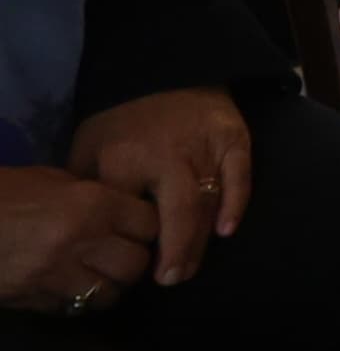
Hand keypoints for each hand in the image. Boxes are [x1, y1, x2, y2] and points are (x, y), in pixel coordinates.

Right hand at [0, 164, 157, 314]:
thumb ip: (91, 196)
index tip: (139, 226)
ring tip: (95, 273)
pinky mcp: (34, 300)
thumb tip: (119, 208)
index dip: (147, 226)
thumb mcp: (51, 180)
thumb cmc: (2, 192)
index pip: (150, 224)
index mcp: (91, 205)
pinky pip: (73, 308)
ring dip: (107, 286)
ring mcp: (57, 276)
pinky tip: (67, 286)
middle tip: (120, 253)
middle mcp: (82, 243)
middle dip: (133, 259)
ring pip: (109, 294)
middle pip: (136, 264)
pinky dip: (76, 301)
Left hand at [67, 88, 249, 286]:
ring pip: (207, 203)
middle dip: (174, 254)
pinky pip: (239, 178)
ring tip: (187, 269)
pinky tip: (226, 232)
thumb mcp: (89, 149)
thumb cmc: (123, 119)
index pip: (130, 213)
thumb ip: (92, 188)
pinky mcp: (234, 138)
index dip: (129, 243)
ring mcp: (205, 146)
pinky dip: (235, 205)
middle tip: (169, 280)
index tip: (128, 264)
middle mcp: (168, 154)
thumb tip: (91, 231)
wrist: (165, 70)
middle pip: (177, 214)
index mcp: (125, 158)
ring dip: (199, 242)